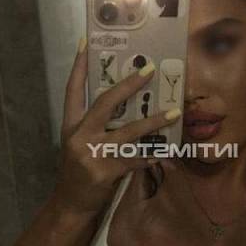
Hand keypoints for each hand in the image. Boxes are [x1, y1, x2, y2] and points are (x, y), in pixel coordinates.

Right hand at [54, 40, 179, 216]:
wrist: (71, 203)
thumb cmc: (80, 169)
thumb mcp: (80, 143)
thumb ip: (96, 126)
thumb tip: (127, 106)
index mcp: (71, 125)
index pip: (73, 90)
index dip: (79, 66)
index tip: (85, 42)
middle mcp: (79, 136)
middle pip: (105, 103)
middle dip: (128, 86)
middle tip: (149, 70)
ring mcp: (91, 154)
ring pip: (128, 132)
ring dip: (153, 122)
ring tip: (174, 113)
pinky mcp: (105, 172)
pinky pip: (135, 159)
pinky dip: (151, 155)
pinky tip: (165, 153)